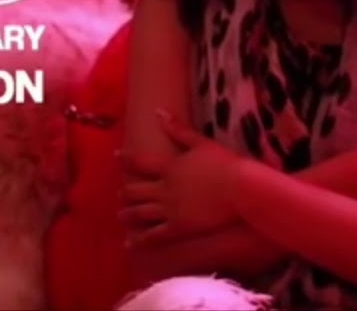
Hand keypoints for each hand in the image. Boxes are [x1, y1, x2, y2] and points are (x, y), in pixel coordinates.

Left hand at [117, 109, 243, 247]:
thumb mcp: (201, 142)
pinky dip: (139, 241)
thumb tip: (158, 112)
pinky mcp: (178, 227)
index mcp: (169, 167)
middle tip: (119, 194)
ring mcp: (169, 209)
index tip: (116, 156)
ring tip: (121, 216)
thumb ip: (178, 129)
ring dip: (127, 214)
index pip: (141, 161)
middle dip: (125, 192)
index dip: (126, 158)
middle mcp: (164, 188)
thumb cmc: (224, 164)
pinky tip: (129, 244)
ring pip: (140, 213)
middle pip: (136, 190)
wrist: (240, 189)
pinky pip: (153, 236)